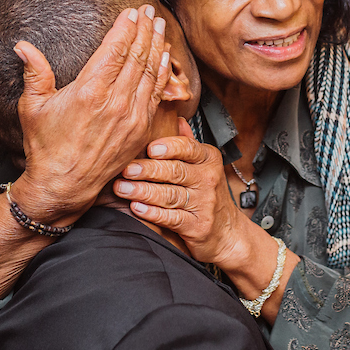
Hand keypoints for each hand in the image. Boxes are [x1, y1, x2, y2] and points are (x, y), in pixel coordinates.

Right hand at [14, 5, 169, 223]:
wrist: (63, 185)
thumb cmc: (45, 146)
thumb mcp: (32, 107)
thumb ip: (34, 73)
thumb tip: (21, 45)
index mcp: (89, 91)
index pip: (115, 49)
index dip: (126, 26)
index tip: (132, 11)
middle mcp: (115, 102)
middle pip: (137, 56)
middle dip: (145, 29)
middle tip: (150, 11)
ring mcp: (131, 117)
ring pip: (150, 72)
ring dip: (156, 46)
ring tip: (160, 26)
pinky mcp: (140, 131)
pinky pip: (156, 94)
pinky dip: (162, 72)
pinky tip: (165, 57)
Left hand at [115, 120, 255, 268]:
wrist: (228, 232)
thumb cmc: (209, 194)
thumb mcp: (205, 165)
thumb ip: (188, 144)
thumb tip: (176, 117)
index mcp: (209, 159)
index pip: (188, 148)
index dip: (168, 147)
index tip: (149, 148)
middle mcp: (208, 180)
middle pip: (175, 171)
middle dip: (147, 170)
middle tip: (125, 169)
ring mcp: (204, 204)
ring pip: (170, 195)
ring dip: (143, 191)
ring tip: (121, 188)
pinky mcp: (197, 227)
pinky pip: (171, 218)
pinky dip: (152, 213)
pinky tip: (136, 207)